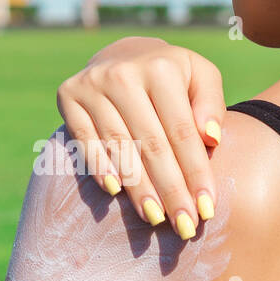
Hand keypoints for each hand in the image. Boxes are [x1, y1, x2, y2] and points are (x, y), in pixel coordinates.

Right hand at [55, 36, 225, 237]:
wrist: (122, 54)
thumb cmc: (172, 76)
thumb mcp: (200, 77)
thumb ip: (211, 104)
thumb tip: (211, 138)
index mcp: (162, 68)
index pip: (182, 132)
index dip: (196, 173)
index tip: (207, 209)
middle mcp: (124, 73)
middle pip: (152, 144)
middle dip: (170, 190)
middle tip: (184, 226)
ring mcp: (92, 84)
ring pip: (120, 148)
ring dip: (138, 188)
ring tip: (155, 218)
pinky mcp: (68, 95)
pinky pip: (84, 140)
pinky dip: (99, 167)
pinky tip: (115, 192)